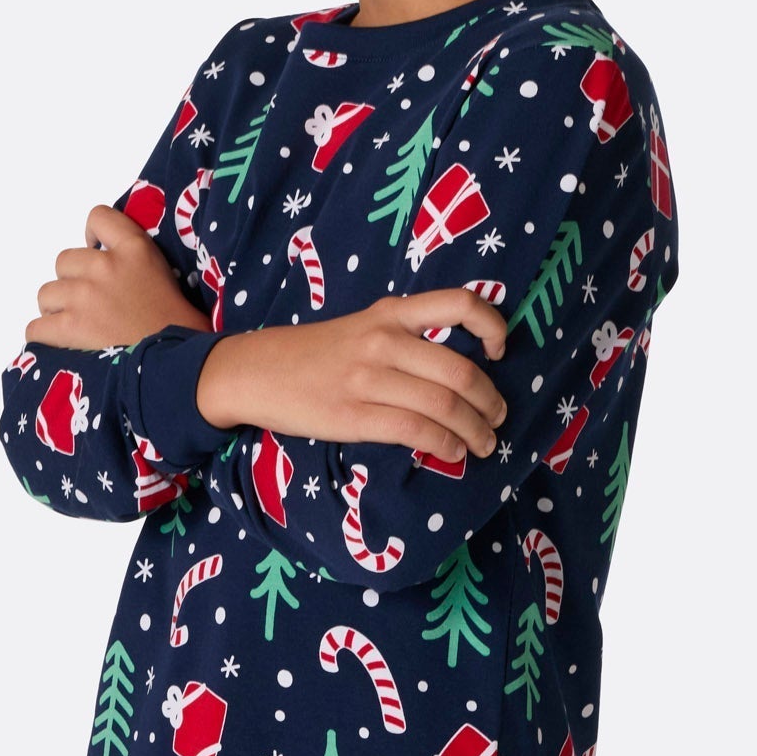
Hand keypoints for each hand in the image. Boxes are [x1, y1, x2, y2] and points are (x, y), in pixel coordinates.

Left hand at [25, 205, 209, 349]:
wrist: (179, 362)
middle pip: (64, 261)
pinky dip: (44, 336)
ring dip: (57, 309)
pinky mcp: (70, 328)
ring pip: (46, 294)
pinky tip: (60, 343)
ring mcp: (84, 297)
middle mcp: (105, 266)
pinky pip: (36, 327)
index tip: (97, 252)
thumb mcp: (167, 275)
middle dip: (73, 281)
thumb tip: (113, 265)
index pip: (99, 217)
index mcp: (135, 249)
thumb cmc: (180, 326)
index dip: (93, 236)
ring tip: (77, 325)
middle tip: (91, 303)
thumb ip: (137, 261)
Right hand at [194, 292, 510, 461]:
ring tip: (483, 445)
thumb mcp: (363, 327)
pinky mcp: (353, 414)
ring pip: (443, 405)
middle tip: (498, 419)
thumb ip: (406, 339)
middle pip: (460, 370)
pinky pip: (415, 430)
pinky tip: (451, 452)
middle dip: (490, 402)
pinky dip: (444, 445)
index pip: (458, 303)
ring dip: (474, 431)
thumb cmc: (317, 353)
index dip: (492, 325)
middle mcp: (384, 340)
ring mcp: (368, 378)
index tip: (500, 351)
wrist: (256, 371)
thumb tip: (460, 375)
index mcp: (391, 313)